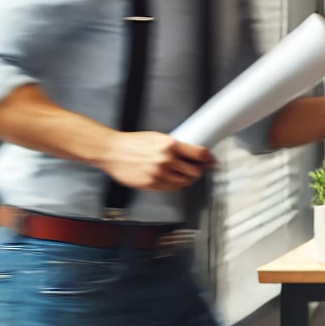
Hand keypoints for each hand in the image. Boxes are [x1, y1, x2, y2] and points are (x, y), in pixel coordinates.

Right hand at [97, 131, 212, 190]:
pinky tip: (173, 179)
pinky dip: (176, 184)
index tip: (212, 160)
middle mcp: (166, 160)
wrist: (112, 151)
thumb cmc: (133, 143)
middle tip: (200, 168)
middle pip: (195, 171)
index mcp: (169, 145)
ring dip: (188, 178)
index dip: (209, 158)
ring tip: (186, 174)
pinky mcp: (152, 184)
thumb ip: (175, 146)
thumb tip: (192, 153)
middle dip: (199, 170)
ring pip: (184, 181)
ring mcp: (159, 174)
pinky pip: (171, 188)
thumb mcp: (157, 138)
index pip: (199, 153)